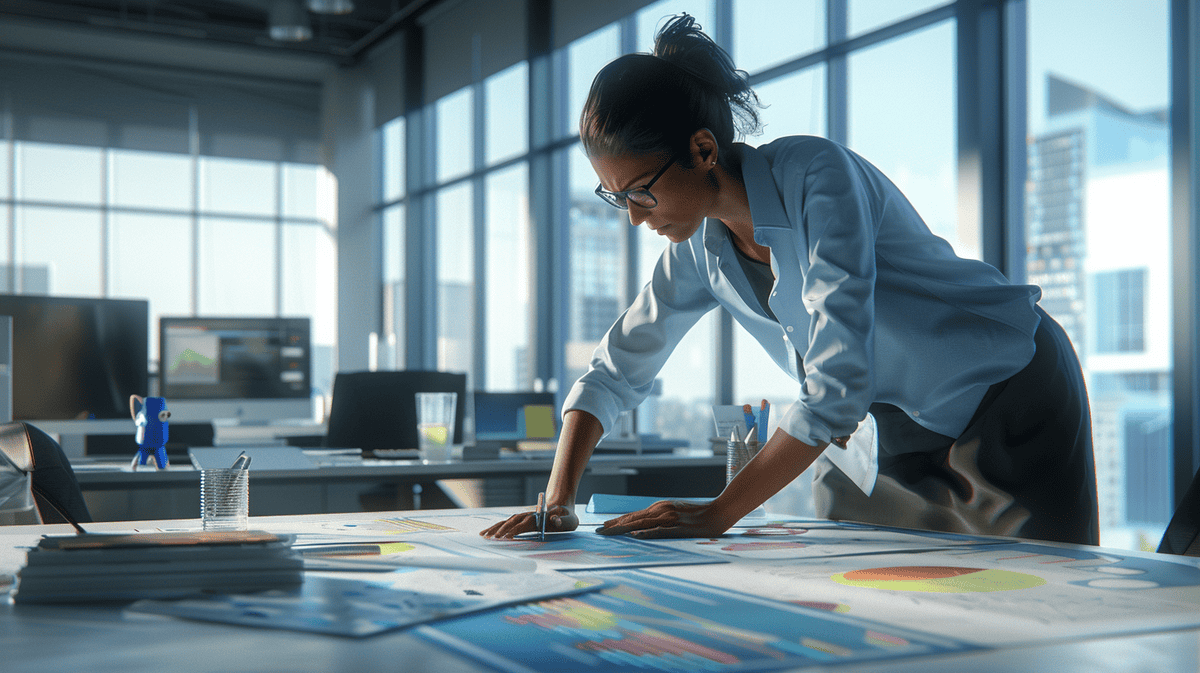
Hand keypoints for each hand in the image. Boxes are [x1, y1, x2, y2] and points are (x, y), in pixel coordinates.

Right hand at [480, 504, 577, 538]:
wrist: (562, 507)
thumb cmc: (567, 516)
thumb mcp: (571, 519)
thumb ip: (563, 521)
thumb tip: (554, 520)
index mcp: (539, 517)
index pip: (525, 523)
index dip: (516, 529)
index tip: (507, 536)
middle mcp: (528, 516)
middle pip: (512, 521)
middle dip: (502, 530)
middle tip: (492, 538)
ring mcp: (523, 517)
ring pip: (506, 522)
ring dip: (495, 528)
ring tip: (483, 535)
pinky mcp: (521, 521)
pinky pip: (506, 524)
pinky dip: (496, 527)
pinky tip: (486, 532)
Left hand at [595, 500, 729, 538]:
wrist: (719, 512)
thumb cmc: (697, 515)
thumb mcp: (675, 513)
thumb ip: (660, 518)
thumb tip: (643, 527)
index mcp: (660, 507)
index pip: (633, 515)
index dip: (617, 521)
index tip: (603, 527)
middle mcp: (662, 510)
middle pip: (633, 518)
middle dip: (614, 525)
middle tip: (598, 532)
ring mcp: (670, 518)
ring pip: (642, 523)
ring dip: (624, 528)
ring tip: (609, 533)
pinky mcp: (679, 527)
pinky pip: (660, 530)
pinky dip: (647, 532)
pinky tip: (635, 535)